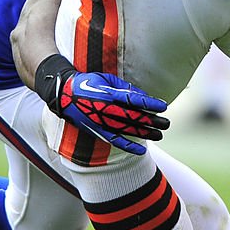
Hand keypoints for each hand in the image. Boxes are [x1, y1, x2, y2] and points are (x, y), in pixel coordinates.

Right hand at [35, 55, 169, 154]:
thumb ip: (124, 87)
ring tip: (160, 136)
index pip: (134, 100)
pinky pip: (115, 141)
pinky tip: (142, 151)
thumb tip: (141, 95)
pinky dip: (128, 146)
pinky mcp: (97, 131)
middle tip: (167, 124)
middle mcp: (106, 109)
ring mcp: (101, 122)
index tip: (164, 106)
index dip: (149, 103)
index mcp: (109, 94)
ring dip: (145, 134)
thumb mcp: (106, 79)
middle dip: (152, 121)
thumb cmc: (87, 82)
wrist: (63, 94)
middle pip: (134, 117)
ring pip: (127, 130)